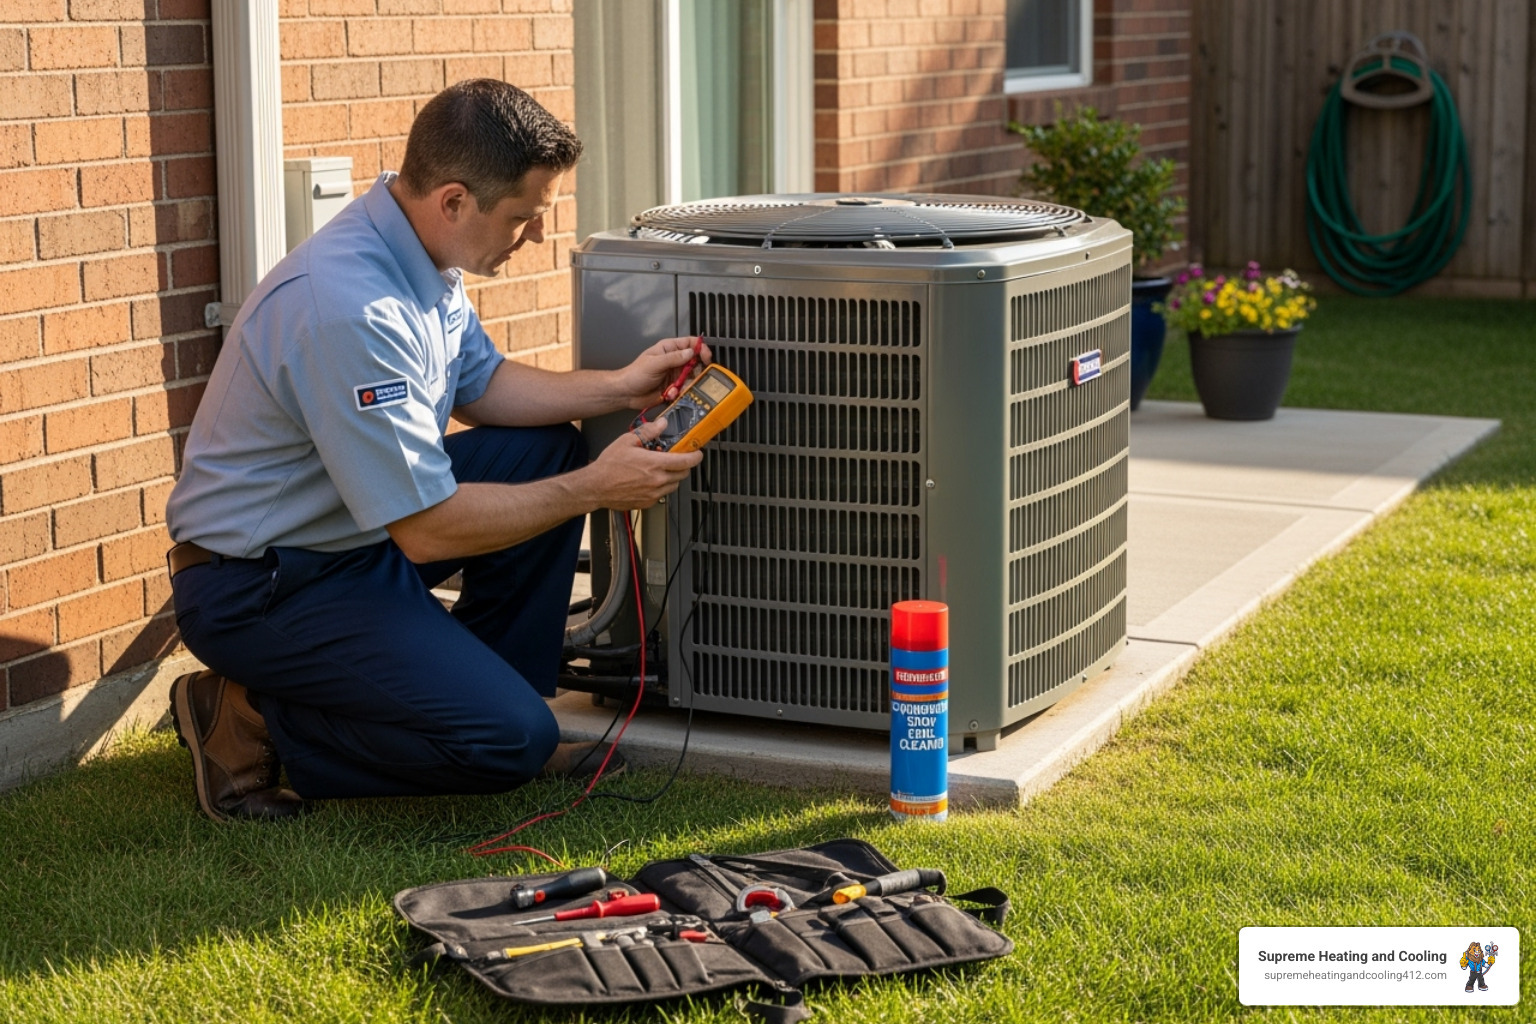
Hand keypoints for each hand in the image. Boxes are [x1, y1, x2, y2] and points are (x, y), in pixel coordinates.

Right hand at [585, 418, 702, 508]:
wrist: (595, 487)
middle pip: (683, 474)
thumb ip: (648, 432)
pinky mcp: (648, 503)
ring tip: (661, 469)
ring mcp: (654, 494)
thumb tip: (661, 424)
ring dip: (673, 476)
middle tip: (677, 458)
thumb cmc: (609, 466)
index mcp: (654, 464)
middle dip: (684, 465)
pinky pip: (663, 494)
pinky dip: (661, 487)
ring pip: (674, 485)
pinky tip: (650, 480)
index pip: (686, 461)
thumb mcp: (627, 441)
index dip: (696, 456)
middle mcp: (657, 480)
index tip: (697, 453)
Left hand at [614, 336, 713, 411]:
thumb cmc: (635, 374)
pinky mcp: (674, 388)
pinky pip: (685, 389)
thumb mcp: (654, 363)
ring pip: (692, 377)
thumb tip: (691, 352)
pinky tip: (671, 393)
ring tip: (678, 387)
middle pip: (695, 361)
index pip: (690, 343)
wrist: (627, 393)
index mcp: (669, 349)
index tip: (706, 357)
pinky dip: (680, 393)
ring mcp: (675, 374)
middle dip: (697, 370)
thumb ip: (673, 358)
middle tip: (695, 376)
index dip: (701, 348)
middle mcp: (674, 361)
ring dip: (688, 384)